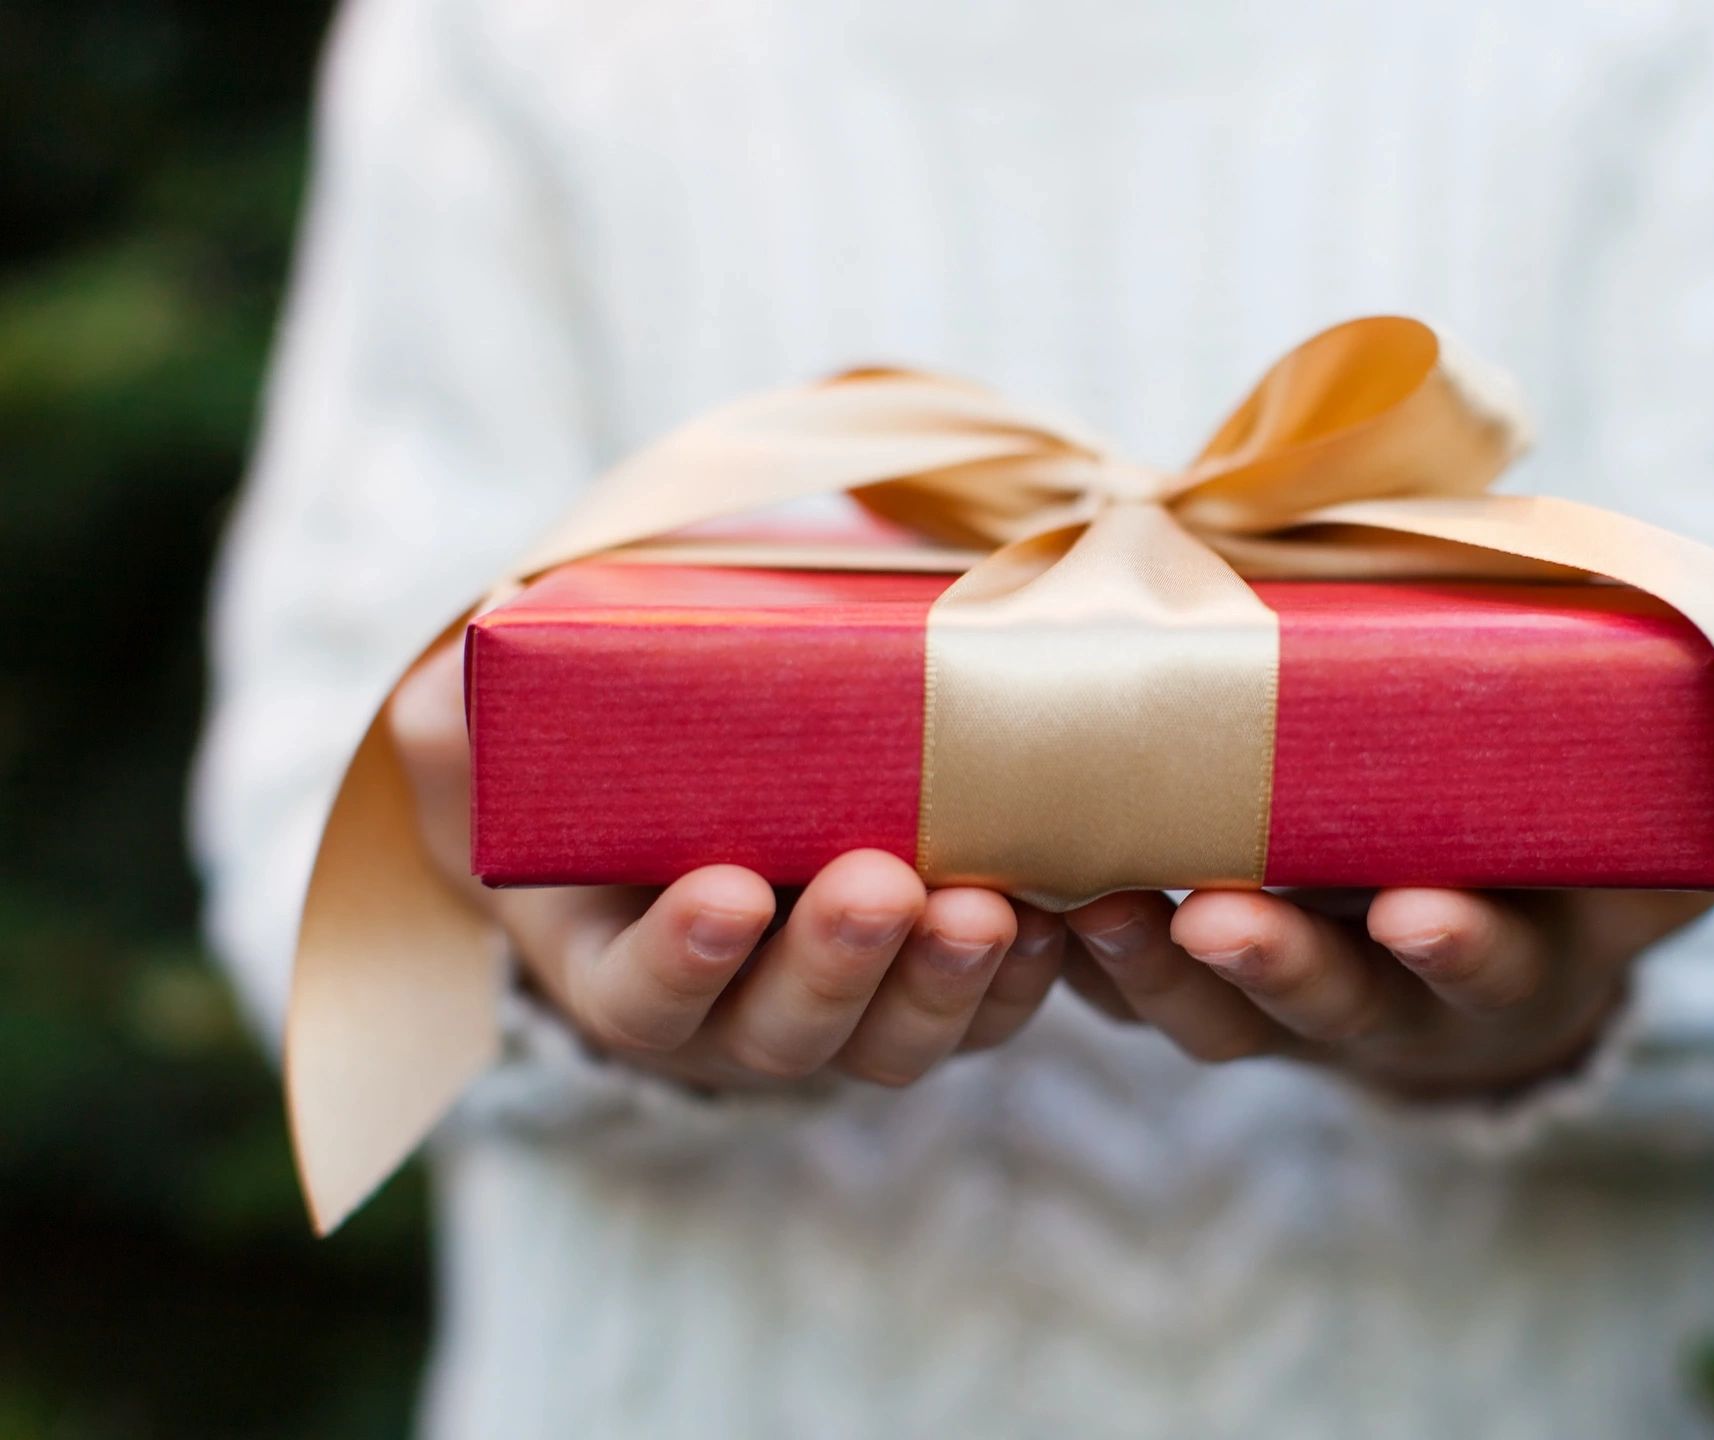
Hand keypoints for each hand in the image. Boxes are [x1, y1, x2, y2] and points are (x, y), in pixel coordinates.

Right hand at [388, 643, 1066, 1089]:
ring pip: (893, 1038)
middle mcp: (728, 1013)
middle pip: (783, 1030)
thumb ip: (480, 694)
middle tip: (879, 884)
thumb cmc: (601, 746)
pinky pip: (984, 1013)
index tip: (725, 890)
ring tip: (983, 907)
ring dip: (943, 981)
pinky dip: (1023, 980)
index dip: (679, 959)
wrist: (701, 772)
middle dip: (835, 963)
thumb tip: (494, 629)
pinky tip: (1059, 920)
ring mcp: (839, 1009)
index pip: (638, 997)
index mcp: (616, 962)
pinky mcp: (929, 985)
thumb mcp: (514, 722)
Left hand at [1062, 730, 1713, 1096]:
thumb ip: (1708, 787)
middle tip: (1219, 914)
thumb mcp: (1645, 831)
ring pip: (1210, 1015)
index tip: (1421, 910)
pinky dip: (1072, 953)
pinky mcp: (1195, 973)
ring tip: (1085, 905)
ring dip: (1148, 968)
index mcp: (1506, 958)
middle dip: (1280, 968)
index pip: (1485, 968)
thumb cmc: (1559, 855)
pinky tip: (1018, 898)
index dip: (1458, 950)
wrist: (1471, 906)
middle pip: (1330, 1008)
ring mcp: (1285, 997)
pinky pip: (1127, 984)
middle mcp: (1392, 1001)